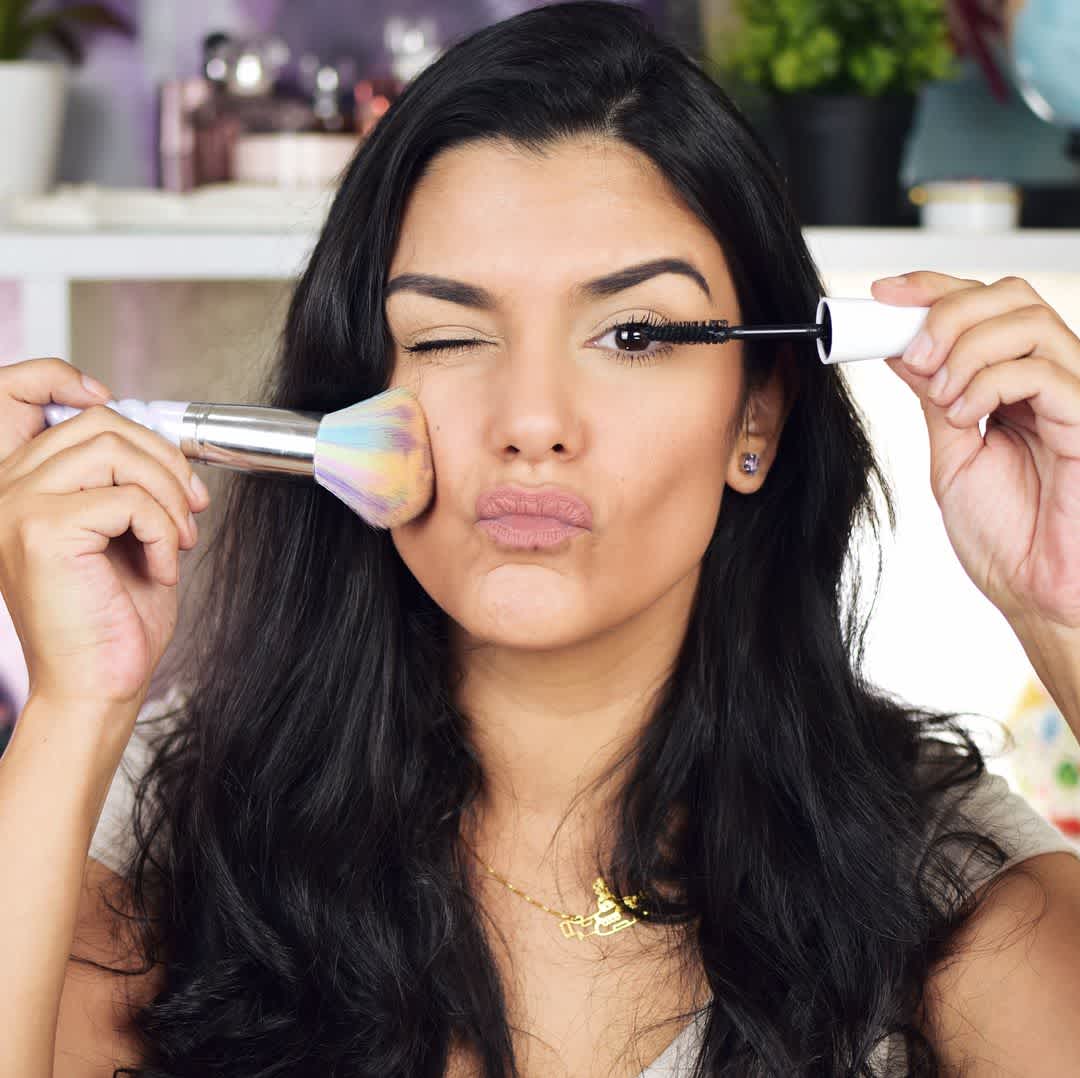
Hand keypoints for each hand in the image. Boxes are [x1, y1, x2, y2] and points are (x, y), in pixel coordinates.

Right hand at [0, 357, 209, 709]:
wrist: (96, 686)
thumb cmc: (111, 618)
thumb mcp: (120, 534)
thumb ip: (122, 481)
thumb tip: (160, 439)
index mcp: (18, 486)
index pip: (18, 392)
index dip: (64, 379)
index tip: (125, 412)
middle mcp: (6, 489)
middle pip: (97, 423)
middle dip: (163, 458)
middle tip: (193, 504)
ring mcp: (17, 507)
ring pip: (115, 451)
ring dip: (168, 494)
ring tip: (179, 538)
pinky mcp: (43, 530)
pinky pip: (129, 498)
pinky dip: (162, 530)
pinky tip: (163, 568)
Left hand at [874, 272, 1079, 632]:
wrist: (1034, 593)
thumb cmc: (1005, 535)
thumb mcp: (952, 452)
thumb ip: (934, 395)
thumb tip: (901, 344)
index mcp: (1017, 383)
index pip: (983, 305)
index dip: (932, 288)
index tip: (881, 295)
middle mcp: (1052, 378)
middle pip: (1009, 296)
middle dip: (947, 311)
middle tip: (915, 354)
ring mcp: (1076, 395)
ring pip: (1028, 319)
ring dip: (966, 347)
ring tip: (941, 396)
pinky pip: (1044, 371)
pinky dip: (991, 382)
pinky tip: (967, 417)